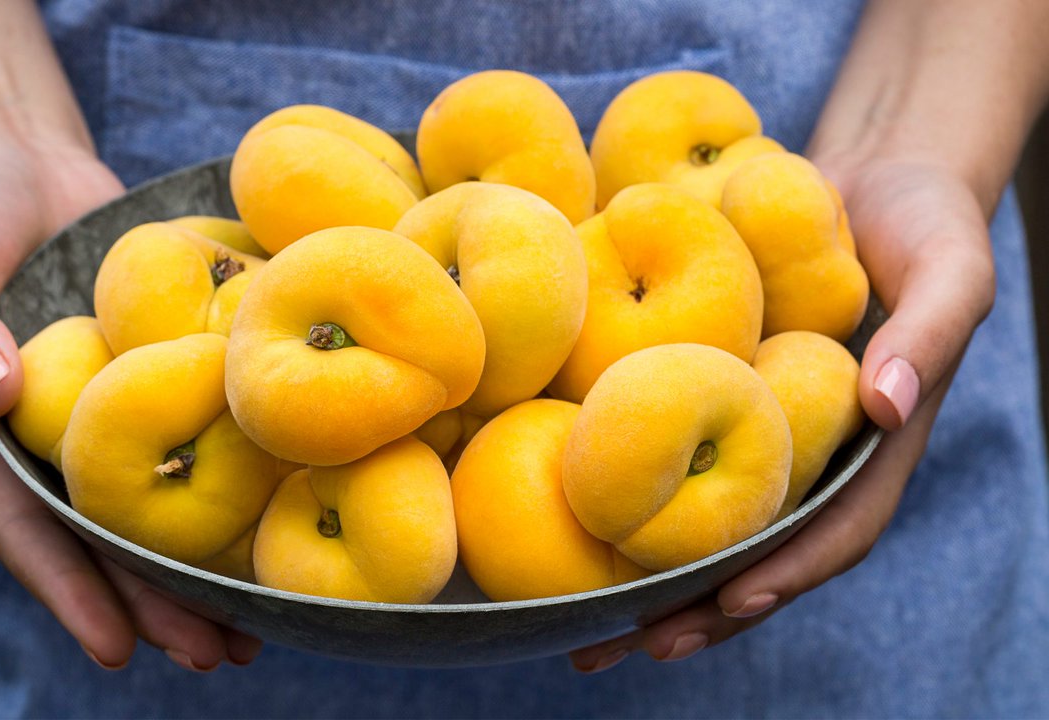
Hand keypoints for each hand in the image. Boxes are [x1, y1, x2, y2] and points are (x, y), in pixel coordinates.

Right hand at [0, 123, 262, 670]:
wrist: (20, 161)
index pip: (31, 532)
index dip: (71, 595)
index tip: (117, 651)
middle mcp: (60, 440)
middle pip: (111, 542)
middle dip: (160, 605)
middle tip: (220, 656)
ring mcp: (114, 412)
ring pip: (164, 504)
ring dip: (206, 568)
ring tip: (260, 626)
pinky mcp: (159, 374)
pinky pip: (198, 434)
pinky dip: (233, 480)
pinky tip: (284, 513)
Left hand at [569, 157, 995, 671]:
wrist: (867, 176)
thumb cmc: (922, 222)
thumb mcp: (951, 267)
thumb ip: (930, 332)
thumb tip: (891, 404)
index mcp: (870, 447)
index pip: (836, 530)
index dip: (789, 572)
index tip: (731, 599)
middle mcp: (810, 456)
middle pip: (754, 553)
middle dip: (695, 609)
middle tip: (619, 646)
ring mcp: (760, 434)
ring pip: (702, 523)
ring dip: (646, 580)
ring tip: (579, 626)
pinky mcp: (716, 397)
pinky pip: (670, 455)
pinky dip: (626, 496)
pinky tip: (567, 519)